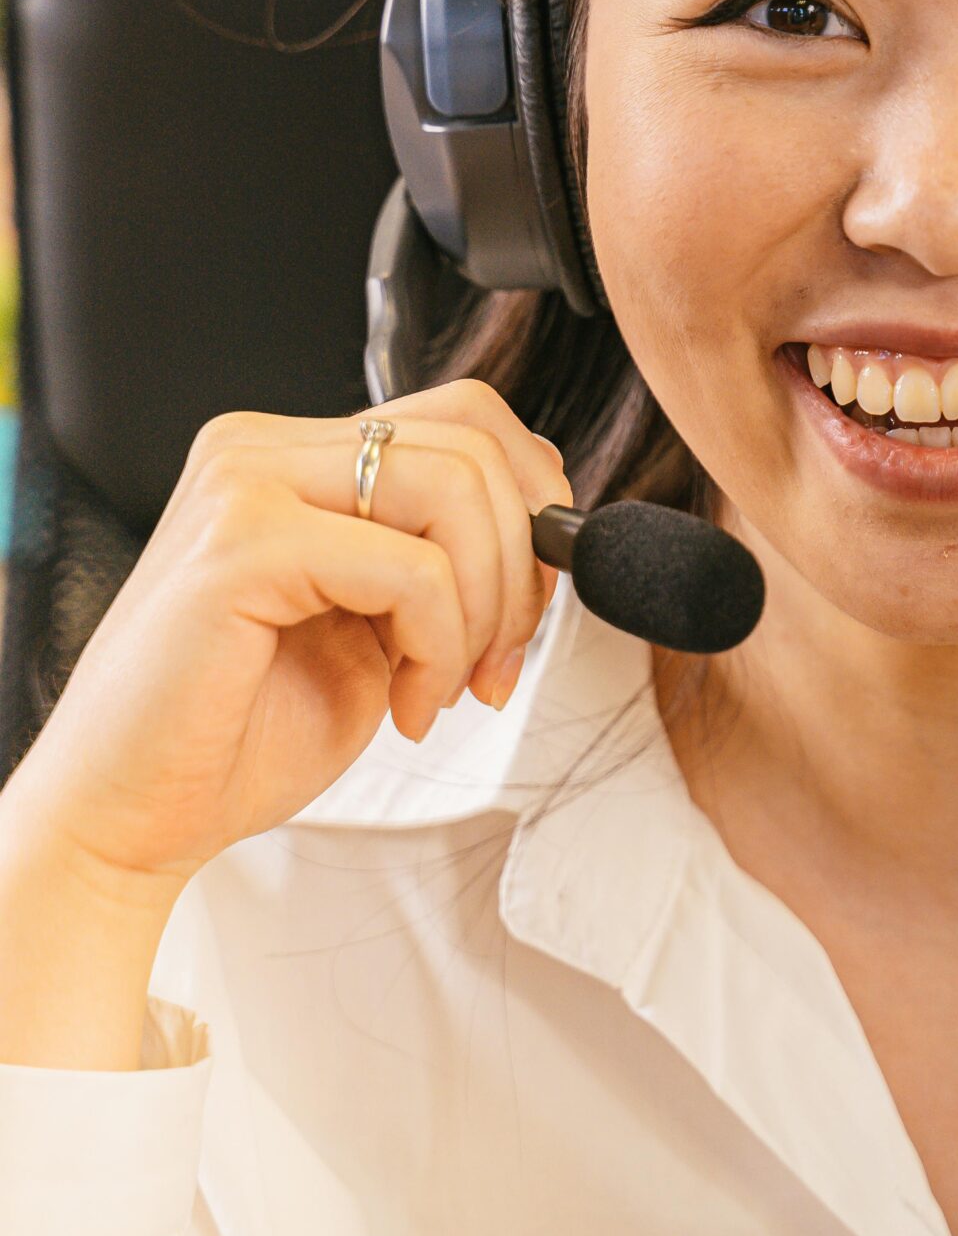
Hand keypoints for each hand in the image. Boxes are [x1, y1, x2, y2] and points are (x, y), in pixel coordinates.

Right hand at [0, 379, 567, 896]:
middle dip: (522, 567)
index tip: (531, 602)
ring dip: (484, 611)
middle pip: (471, 442)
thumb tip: (548, 529)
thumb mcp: (373, 624)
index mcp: (292, 456)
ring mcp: (244, 484)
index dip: (530, 502)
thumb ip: (436, 558)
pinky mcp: (241, 545)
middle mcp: (260, 449)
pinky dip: (439, 648)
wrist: (131, 819)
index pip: (463, 416)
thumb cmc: (239, 733)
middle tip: (497, 664)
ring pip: (455, 489)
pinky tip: (405, 707)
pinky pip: (413, 570)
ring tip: (444, 688)